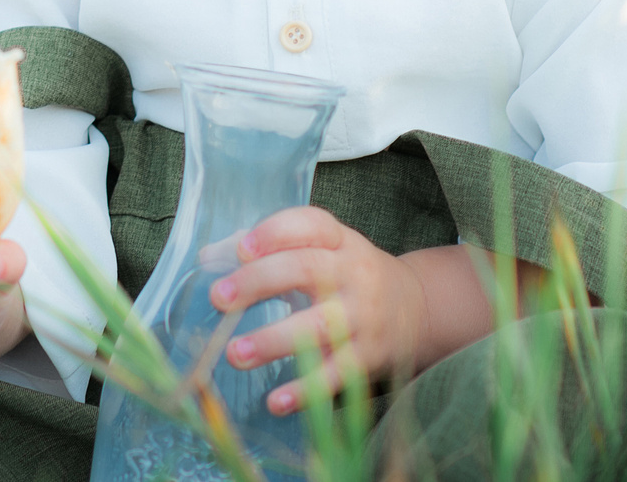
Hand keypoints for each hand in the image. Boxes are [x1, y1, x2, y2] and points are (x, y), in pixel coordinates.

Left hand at [208, 207, 427, 414]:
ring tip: (235, 353)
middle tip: (219, 298)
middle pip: (306, 270)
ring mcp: (363, 318)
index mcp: (340, 241)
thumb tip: (209, 256)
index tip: (242, 249)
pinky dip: (305, 390)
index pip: (311, 225)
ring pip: (318, 327)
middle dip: (258, 283)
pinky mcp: (369, 358)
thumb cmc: (349, 277)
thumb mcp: (323, 251)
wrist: (418, 310)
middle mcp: (354, 274)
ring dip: (273, 341)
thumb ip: (270, 250)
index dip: (275, 233)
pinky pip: (336, 376)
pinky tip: (276, 401)